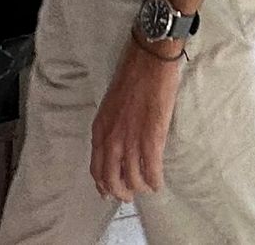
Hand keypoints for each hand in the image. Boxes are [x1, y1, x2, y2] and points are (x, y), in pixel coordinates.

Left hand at [90, 40, 183, 200]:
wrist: (149, 60)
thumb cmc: (131, 76)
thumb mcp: (110, 105)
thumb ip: (110, 127)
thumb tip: (117, 146)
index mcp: (100, 129)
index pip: (96, 168)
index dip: (103, 185)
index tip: (109, 193)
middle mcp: (111, 139)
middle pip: (112, 180)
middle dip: (122, 192)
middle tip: (130, 195)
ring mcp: (131, 140)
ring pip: (133, 179)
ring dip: (141, 187)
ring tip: (147, 187)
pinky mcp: (152, 137)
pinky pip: (151, 170)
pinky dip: (155, 181)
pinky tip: (158, 183)